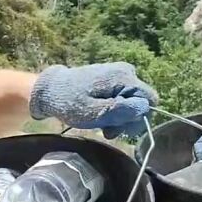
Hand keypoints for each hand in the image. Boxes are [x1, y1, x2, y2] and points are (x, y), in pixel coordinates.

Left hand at [29, 62, 158, 138]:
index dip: (138, 117)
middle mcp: (127, 71)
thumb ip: (119, 110)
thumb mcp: (93, 112)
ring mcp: (120, 74)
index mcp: (124, 77)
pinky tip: (100, 115)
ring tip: (100, 124)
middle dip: (127, 119)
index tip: (118, 127)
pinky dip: (114, 110)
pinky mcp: (114, 79)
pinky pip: (123, 98)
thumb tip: (144, 108)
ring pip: (132, 102)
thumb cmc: (69, 103)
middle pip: (141, 102)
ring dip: (119, 118)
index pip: (149, 99)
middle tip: (106, 130)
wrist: (52, 91)